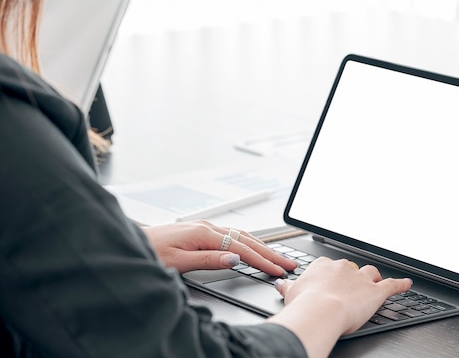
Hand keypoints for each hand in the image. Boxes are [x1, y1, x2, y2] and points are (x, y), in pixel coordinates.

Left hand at [142, 220, 296, 274]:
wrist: (130, 242)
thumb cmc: (149, 252)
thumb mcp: (178, 262)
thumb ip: (209, 260)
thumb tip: (235, 259)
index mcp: (204, 234)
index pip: (242, 248)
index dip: (262, 260)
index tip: (278, 269)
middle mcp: (207, 227)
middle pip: (246, 240)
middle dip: (270, 252)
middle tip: (289, 263)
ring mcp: (204, 228)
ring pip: (241, 236)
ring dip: (262, 247)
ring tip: (278, 256)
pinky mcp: (200, 231)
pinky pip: (232, 235)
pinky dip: (248, 242)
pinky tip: (253, 247)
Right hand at [269, 257, 411, 357]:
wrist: (320, 311)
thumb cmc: (304, 304)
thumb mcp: (290, 293)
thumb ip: (287, 287)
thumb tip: (280, 283)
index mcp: (323, 266)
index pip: (329, 266)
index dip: (331, 276)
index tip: (330, 281)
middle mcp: (343, 268)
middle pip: (350, 269)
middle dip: (351, 277)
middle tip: (349, 287)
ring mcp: (360, 278)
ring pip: (370, 273)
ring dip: (373, 278)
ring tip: (375, 283)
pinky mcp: (376, 291)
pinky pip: (391, 285)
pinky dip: (401, 284)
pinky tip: (407, 284)